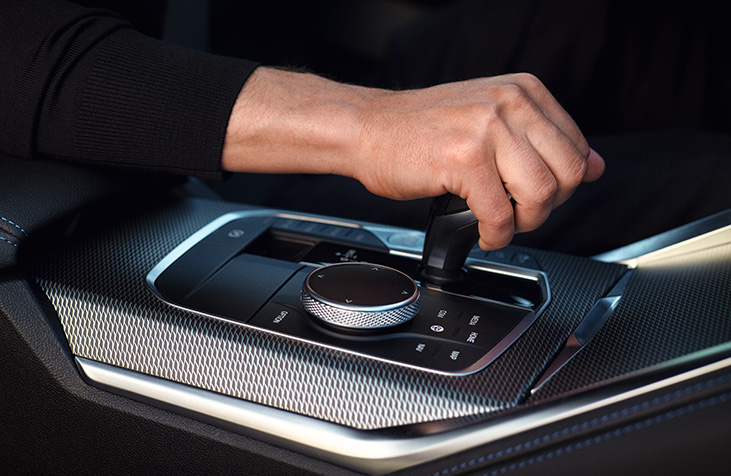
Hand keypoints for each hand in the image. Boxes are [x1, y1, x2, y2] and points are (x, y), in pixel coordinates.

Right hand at [222, 68, 603, 249]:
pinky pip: (501, 214)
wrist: (367, 129)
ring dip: (522, 223)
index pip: (578, 149)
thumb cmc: (421, 130)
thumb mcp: (491, 119)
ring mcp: (487, 128)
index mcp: (523, 91)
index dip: (562, 186)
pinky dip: (495, 234)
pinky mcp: (464, 159)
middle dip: (546, 208)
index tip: (536, 197)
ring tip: (498, 222)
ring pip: (541, 196)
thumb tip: (595, 166)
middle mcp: (510, 103)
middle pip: (567, 175)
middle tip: (518, 214)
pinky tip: (481, 230)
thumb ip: (542, 140)